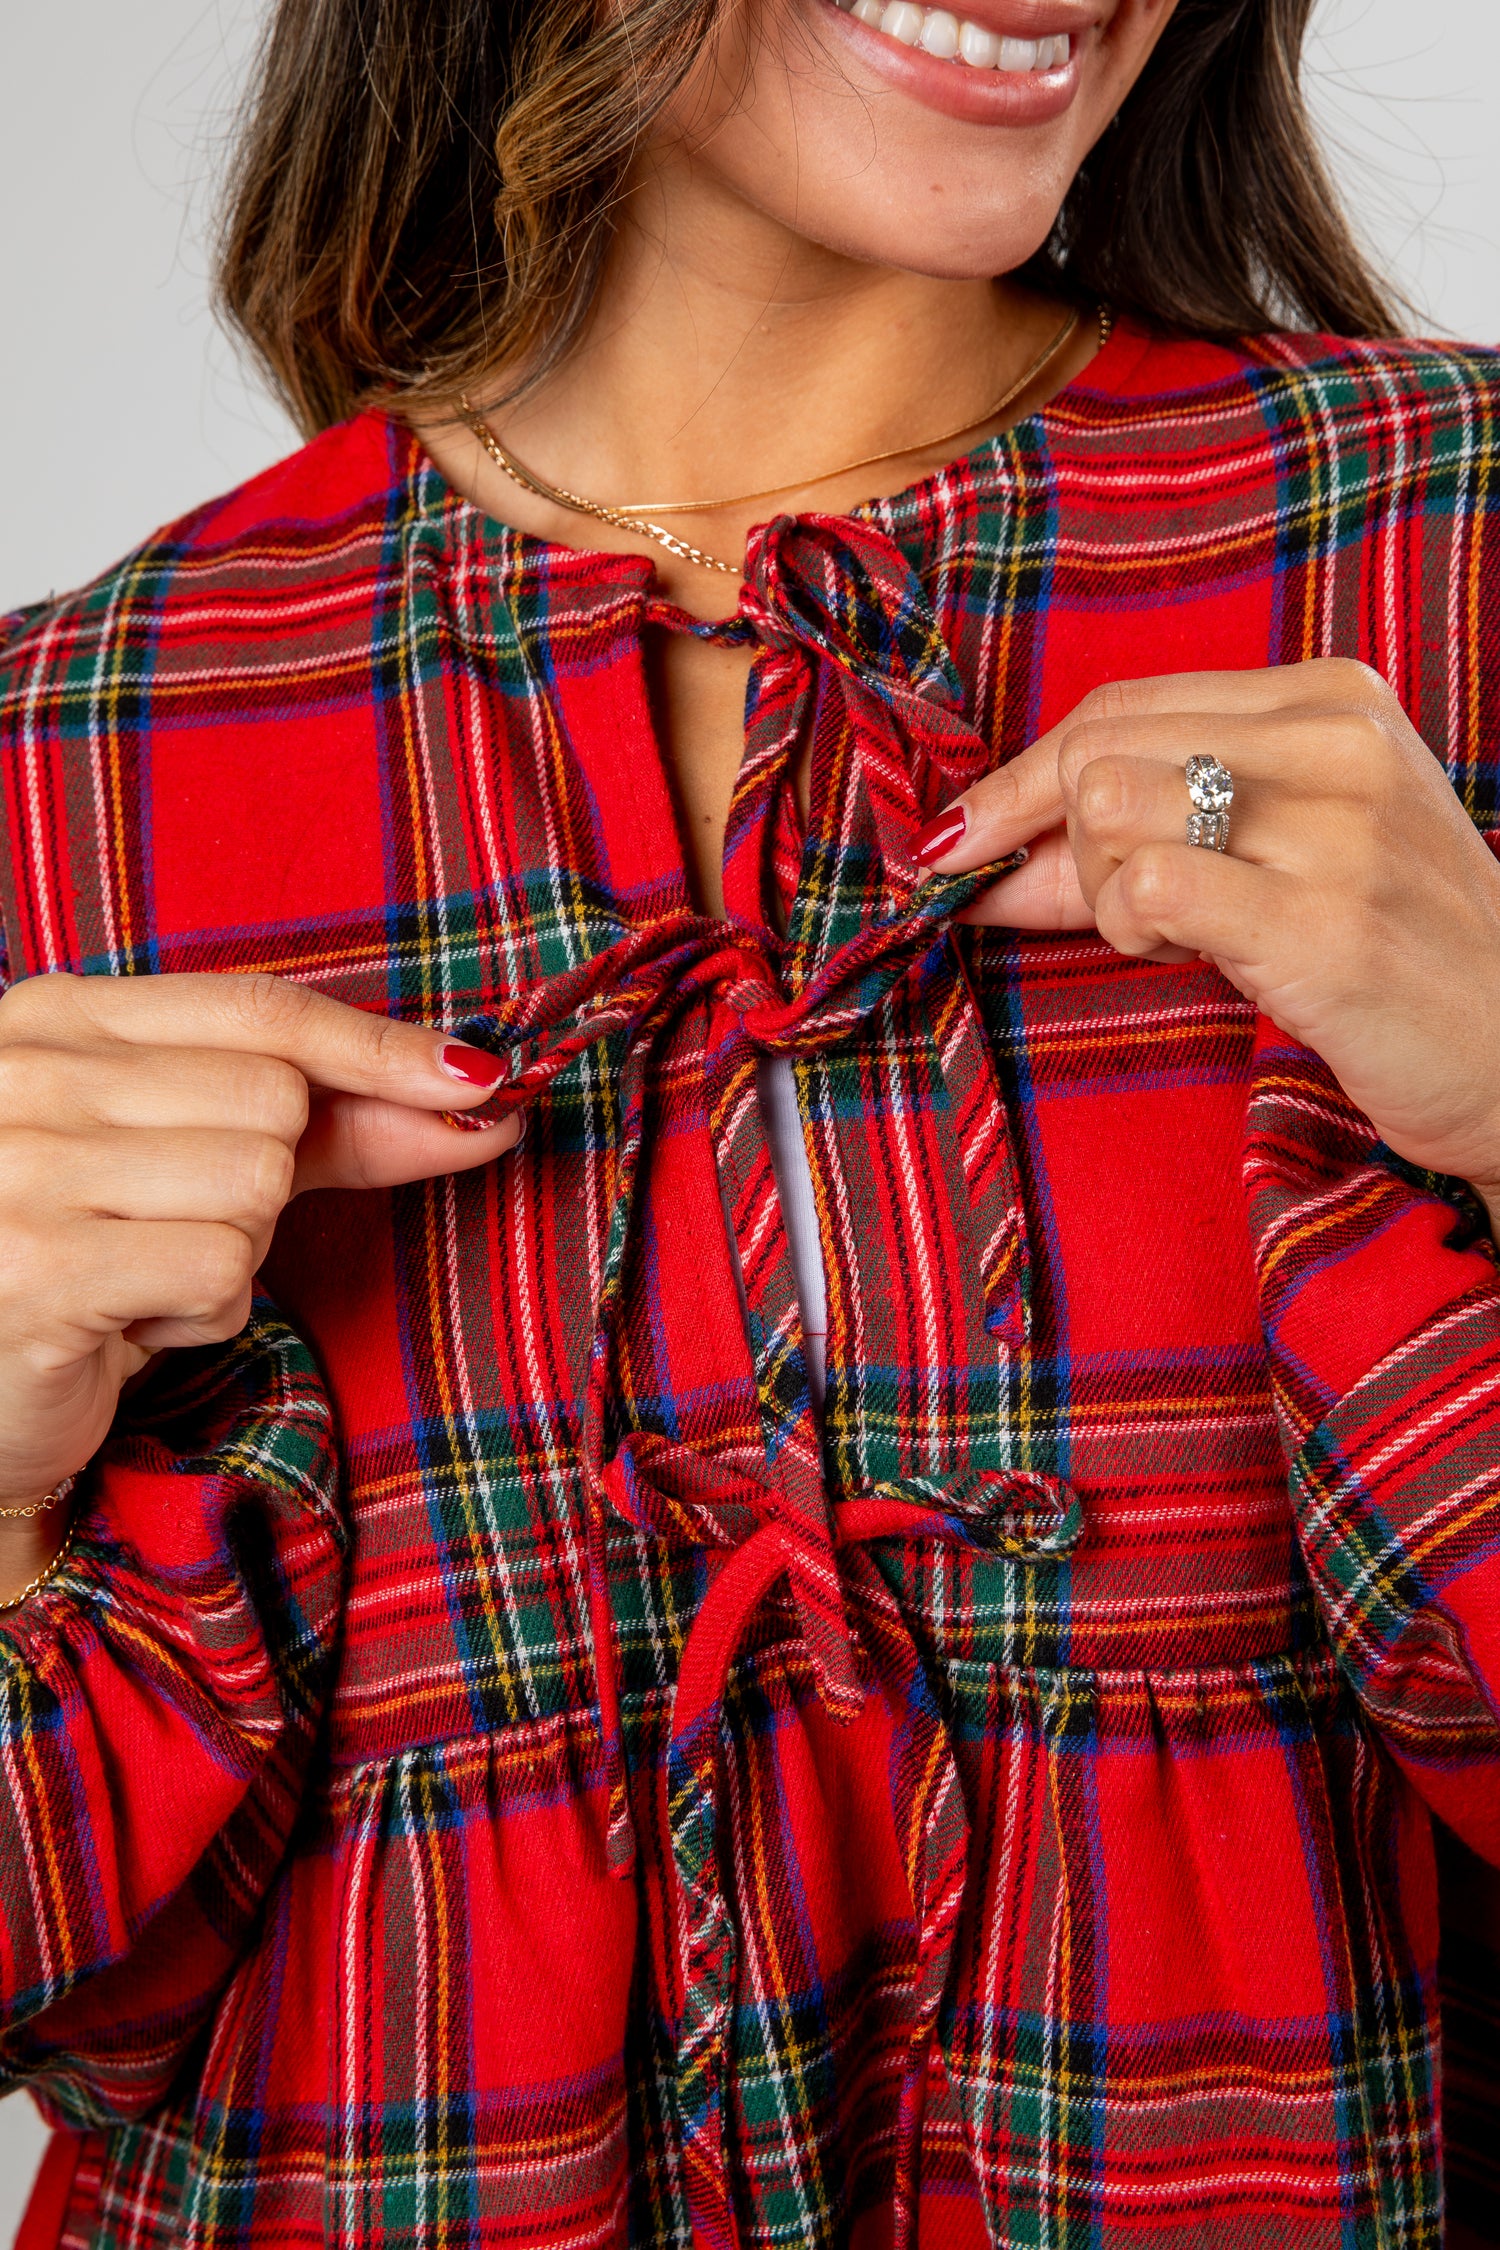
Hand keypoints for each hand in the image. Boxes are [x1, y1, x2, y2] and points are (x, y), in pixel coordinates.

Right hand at [0, 973, 519, 1555]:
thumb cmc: (93, 1266)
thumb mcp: (198, 1165)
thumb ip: (336, 1125)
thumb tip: (481, 1096)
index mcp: (58, 1016)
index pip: (260, 1009)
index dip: (379, 1047)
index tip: (478, 1077)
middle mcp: (27, 1073)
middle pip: (272, 1099)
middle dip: (263, 1184)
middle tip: (169, 1228)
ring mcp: (21, 1167)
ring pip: (254, 1184)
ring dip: (231, 1256)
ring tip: (142, 1277)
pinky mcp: (39, 1269)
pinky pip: (218, 1271)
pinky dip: (202, 1314)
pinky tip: (129, 1324)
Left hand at [916, 660, 1499, 1219]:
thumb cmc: (1391, 956)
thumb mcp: (1282, 855)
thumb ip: (1144, 831)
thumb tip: (976, 845)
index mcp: (1330, 699)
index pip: (1121, 704)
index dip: (1022, 778)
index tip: (966, 840)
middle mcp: (1336, 743)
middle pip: (1098, 745)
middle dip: (1054, 840)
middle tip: (1110, 912)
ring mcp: (1334, 829)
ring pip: (1108, 803)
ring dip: (1100, 889)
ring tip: (1170, 935)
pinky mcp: (1321, 922)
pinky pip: (1148, 884)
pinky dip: (1128, 927)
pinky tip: (1186, 956)